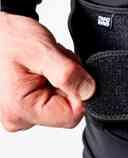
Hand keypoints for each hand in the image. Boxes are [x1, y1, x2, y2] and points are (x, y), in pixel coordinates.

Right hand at [0, 11, 95, 131]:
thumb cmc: (9, 40)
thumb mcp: (42, 51)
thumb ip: (68, 74)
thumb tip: (89, 92)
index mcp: (21, 109)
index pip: (72, 116)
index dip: (79, 91)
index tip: (67, 71)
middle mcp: (19, 118)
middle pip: (68, 109)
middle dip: (69, 82)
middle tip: (53, 63)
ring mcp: (22, 113)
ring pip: (63, 101)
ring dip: (63, 79)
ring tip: (45, 64)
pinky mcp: (27, 106)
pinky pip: (55, 97)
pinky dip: (56, 80)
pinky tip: (43, 70)